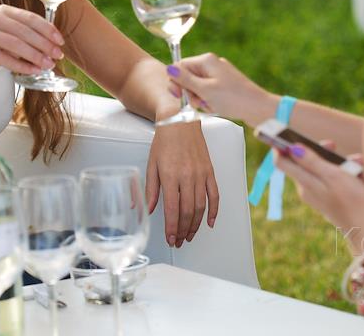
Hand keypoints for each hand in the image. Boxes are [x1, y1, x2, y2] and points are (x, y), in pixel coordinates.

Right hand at [0, 4, 64, 79]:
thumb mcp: (9, 35)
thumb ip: (27, 35)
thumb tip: (53, 46)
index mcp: (4, 11)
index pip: (30, 18)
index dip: (47, 29)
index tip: (60, 41)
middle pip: (25, 31)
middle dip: (44, 44)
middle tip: (57, 55)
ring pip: (16, 44)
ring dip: (35, 56)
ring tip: (48, 64)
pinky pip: (6, 59)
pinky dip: (22, 66)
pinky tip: (33, 70)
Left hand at [145, 120, 218, 247]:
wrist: (180, 121)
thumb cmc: (164, 141)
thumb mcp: (151, 165)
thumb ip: (151, 190)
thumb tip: (149, 210)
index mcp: (170, 176)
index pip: (173, 210)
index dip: (172, 228)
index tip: (170, 239)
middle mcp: (187, 177)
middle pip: (188, 212)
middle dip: (183, 231)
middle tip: (179, 241)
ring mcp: (201, 174)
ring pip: (201, 207)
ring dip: (196, 225)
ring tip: (190, 235)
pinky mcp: (210, 171)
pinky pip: (214, 195)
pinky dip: (213, 211)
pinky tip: (209, 222)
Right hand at [170, 53, 273, 123]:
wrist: (257, 108)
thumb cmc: (233, 98)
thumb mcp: (205, 90)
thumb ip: (185, 79)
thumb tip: (169, 68)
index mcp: (206, 60)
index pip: (180, 66)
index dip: (176, 82)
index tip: (179, 96)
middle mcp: (212, 64)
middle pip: (188, 77)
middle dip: (190, 93)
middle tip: (200, 102)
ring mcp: (219, 74)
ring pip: (197, 87)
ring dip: (200, 99)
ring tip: (211, 106)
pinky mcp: (224, 85)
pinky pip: (208, 92)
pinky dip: (209, 101)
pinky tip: (217, 107)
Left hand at [276, 143, 363, 253]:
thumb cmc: (353, 201)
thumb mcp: (333, 176)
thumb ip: (312, 162)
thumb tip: (292, 148)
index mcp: (305, 183)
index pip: (282, 161)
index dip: (282, 145)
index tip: (285, 132)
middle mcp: (308, 189)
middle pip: (306, 161)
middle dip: (322, 151)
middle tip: (333, 145)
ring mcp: (320, 194)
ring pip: (325, 168)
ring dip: (341, 162)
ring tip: (357, 165)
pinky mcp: (333, 197)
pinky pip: (336, 178)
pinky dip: (348, 173)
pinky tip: (361, 176)